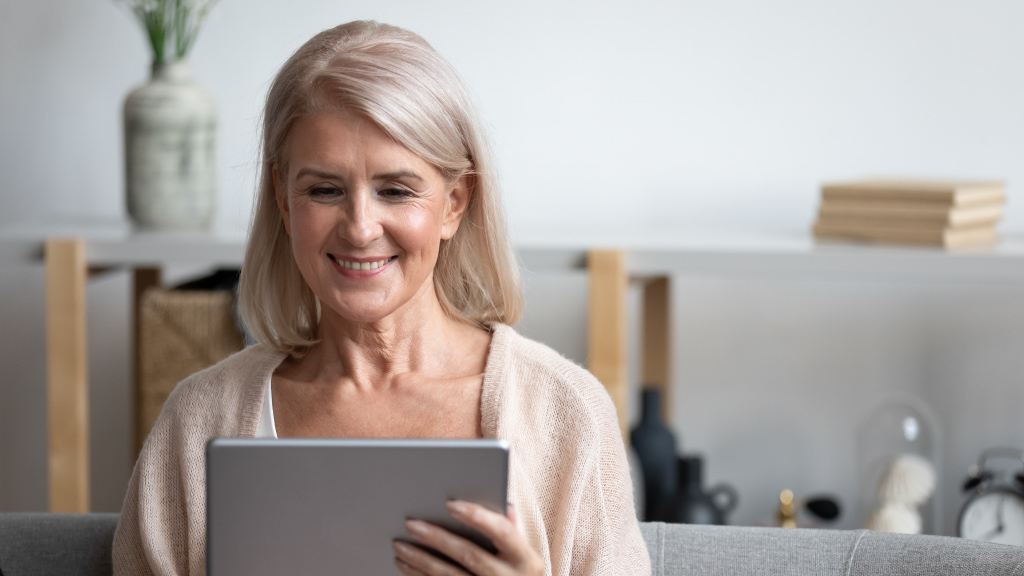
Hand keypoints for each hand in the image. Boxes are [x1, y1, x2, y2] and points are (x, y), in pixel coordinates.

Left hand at [392, 501, 543, 575]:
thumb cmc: (519, 574)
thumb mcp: (525, 555)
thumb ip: (512, 529)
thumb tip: (502, 502)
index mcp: (525, 559)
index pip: (502, 531)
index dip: (477, 517)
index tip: (451, 504)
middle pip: (469, 555)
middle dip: (437, 539)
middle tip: (411, 524)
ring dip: (420, 560)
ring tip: (399, 545)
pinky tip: (405, 565)